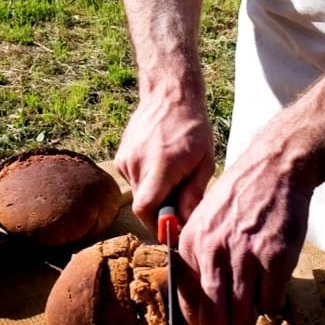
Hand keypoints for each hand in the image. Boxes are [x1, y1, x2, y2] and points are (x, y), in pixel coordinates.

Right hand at [114, 95, 214, 236]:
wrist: (169, 96)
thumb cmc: (193, 128)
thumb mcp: (204, 162)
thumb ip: (193, 194)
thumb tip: (183, 221)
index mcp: (161, 166)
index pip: (145, 209)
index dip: (157, 225)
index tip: (172, 228)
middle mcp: (138, 163)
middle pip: (142, 205)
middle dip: (160, 210)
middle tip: (179, 198)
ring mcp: (126, 159)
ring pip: (137, 193)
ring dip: (153, 193)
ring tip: (171, 174)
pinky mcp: (121, 156)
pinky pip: (132, 180)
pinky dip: (145, 180)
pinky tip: (159, 163)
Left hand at [176, 140, 313, 324]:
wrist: (272, 169)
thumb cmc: (239, 198)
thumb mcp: (205, 221)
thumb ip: (199, 257)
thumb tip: (200, 305)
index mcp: (191, 243)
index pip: (186, 301)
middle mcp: (213, 251)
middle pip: (212, 317)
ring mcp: (244, 255)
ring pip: (243, 315)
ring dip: (249, 319)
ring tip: (254, 304)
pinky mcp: (274, 257)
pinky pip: (271, 302)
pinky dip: (273, 304)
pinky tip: (273, 288)